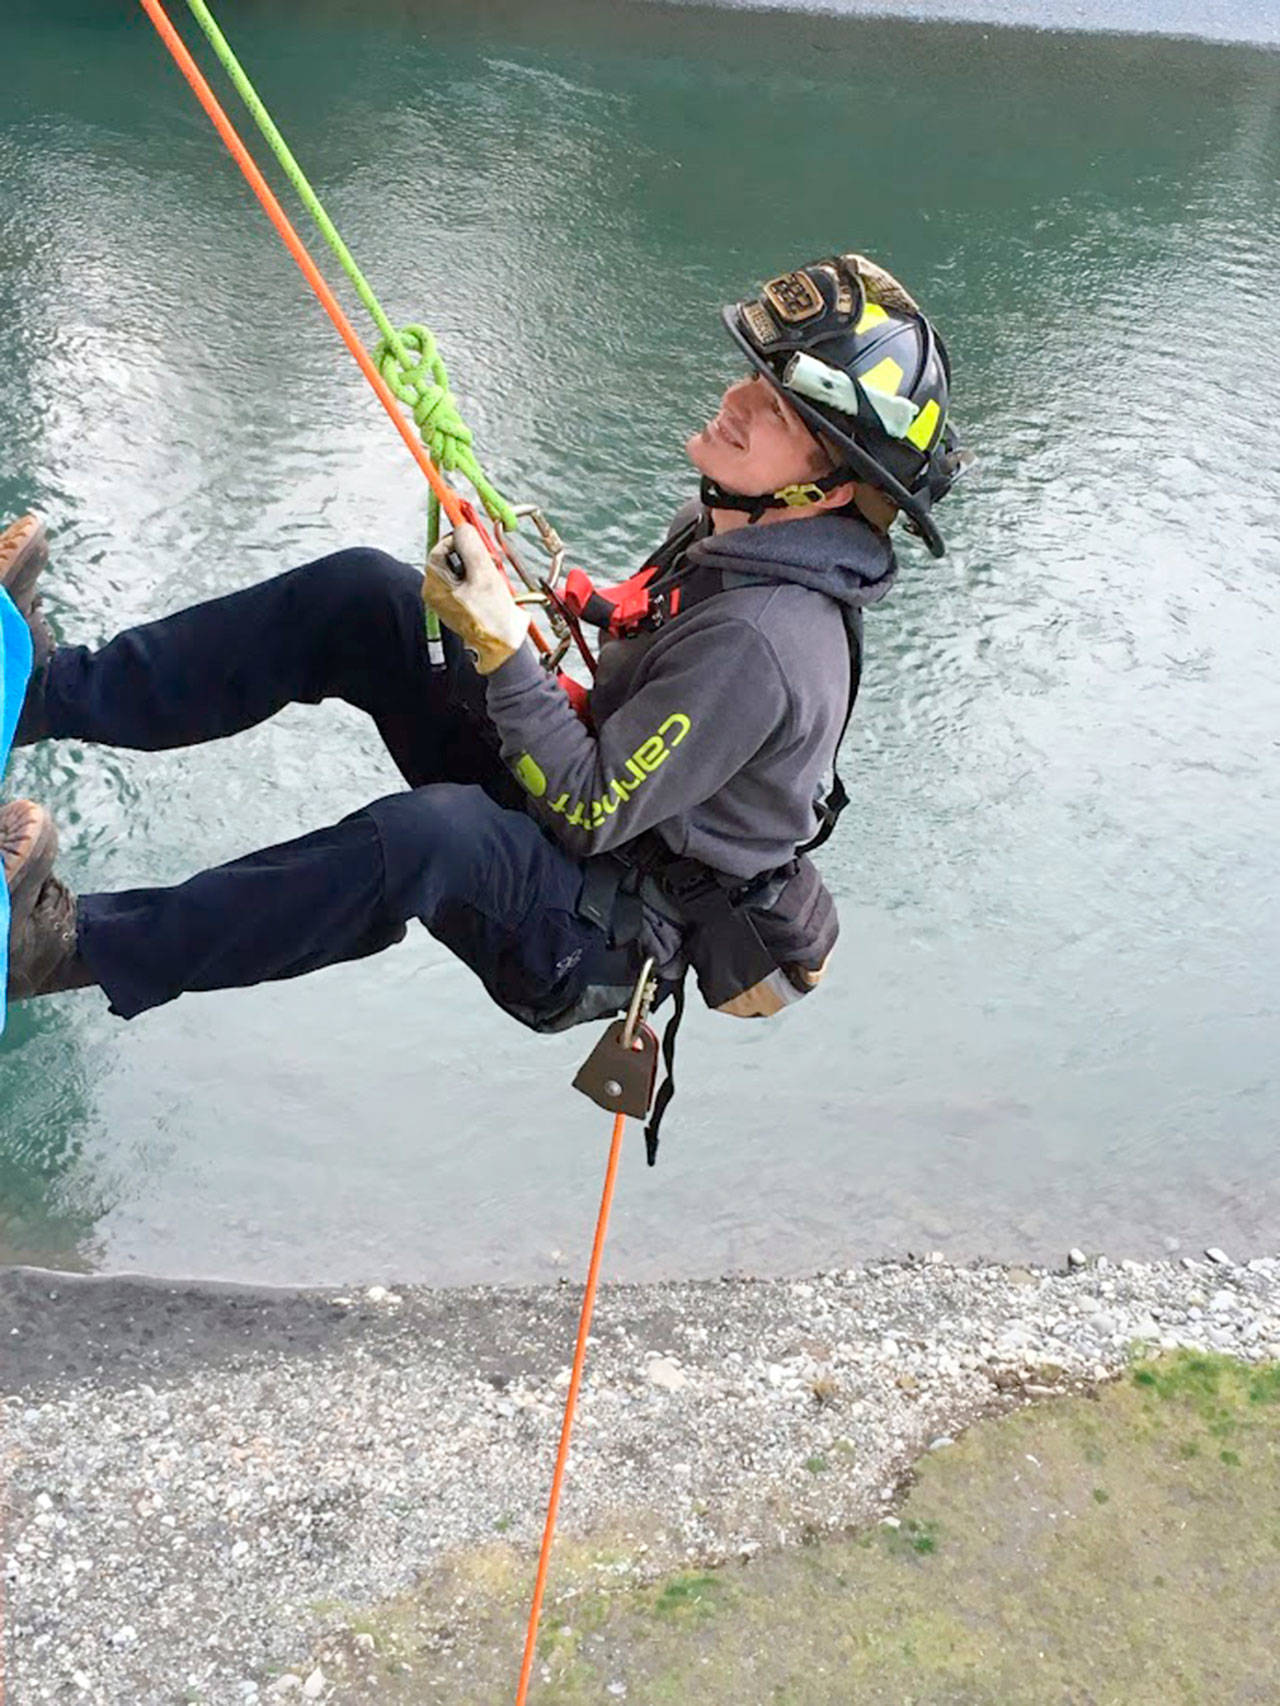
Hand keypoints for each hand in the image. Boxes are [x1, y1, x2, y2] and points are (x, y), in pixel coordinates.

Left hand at [423, 522, 530, 674]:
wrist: (503, 647)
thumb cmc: (491, 617)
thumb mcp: (484, 576)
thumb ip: (471, 548)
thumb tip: (462, 526)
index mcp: (435, 585)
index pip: (440, 548)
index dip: (458, 537)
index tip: (474, 531)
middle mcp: (438, 591)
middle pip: (452, 556)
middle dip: (473, 554)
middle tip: (490, 558)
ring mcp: (449, 598)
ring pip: (464, 567)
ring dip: (481, 565)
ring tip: (495, 577)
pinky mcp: (463, 602)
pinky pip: (470, 580)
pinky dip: (483, 577)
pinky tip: (495, 586)